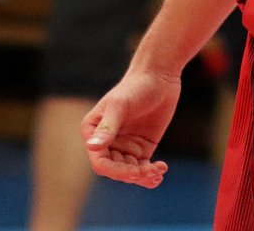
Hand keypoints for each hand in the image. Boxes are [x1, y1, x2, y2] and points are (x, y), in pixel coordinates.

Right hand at [79, 68, 180, 188]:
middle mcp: (106, 141)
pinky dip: (151, 174)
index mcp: (93, 131)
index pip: (100, 162)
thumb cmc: (135, 86)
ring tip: (158, 171)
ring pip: (130, 172)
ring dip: (144, 176)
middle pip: (116, 170)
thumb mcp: (120, 106)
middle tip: (152, 171)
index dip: (116, 172)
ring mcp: (124, 145)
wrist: (159, 76)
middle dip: (133, 175)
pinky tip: (161, 169)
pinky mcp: (141, 147)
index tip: (136, 172)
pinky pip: (142, 168)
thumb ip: (107, 128)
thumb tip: (91, 147)